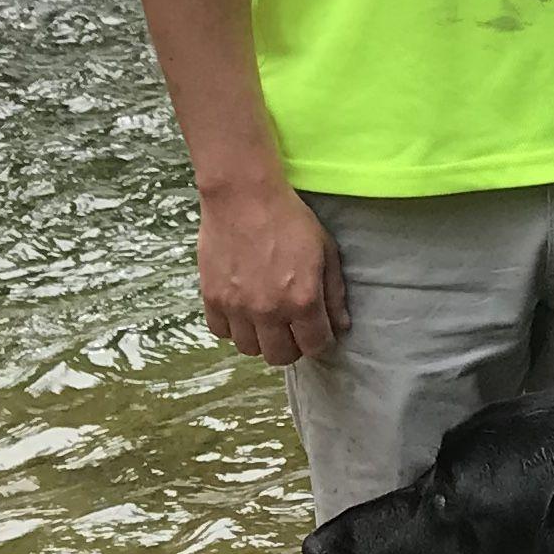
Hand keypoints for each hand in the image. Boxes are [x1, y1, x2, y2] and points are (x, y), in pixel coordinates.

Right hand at [199, 172, 348, 366]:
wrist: (244, 196)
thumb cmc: (290, 219)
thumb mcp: (325, 250)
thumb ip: (334, 292)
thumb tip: (341, 325)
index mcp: (302, 300)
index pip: (315, 346)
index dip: (321, 342)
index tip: (318, 333)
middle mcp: (269, 311)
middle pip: (281, 357)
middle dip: (292, 346)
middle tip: (292, 328)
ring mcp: (237, 307)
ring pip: (250, 349)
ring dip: (261, 338)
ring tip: (265, 318)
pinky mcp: (212, 298)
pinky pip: (221, 332)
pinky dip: (232, 326)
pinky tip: (241, 309)